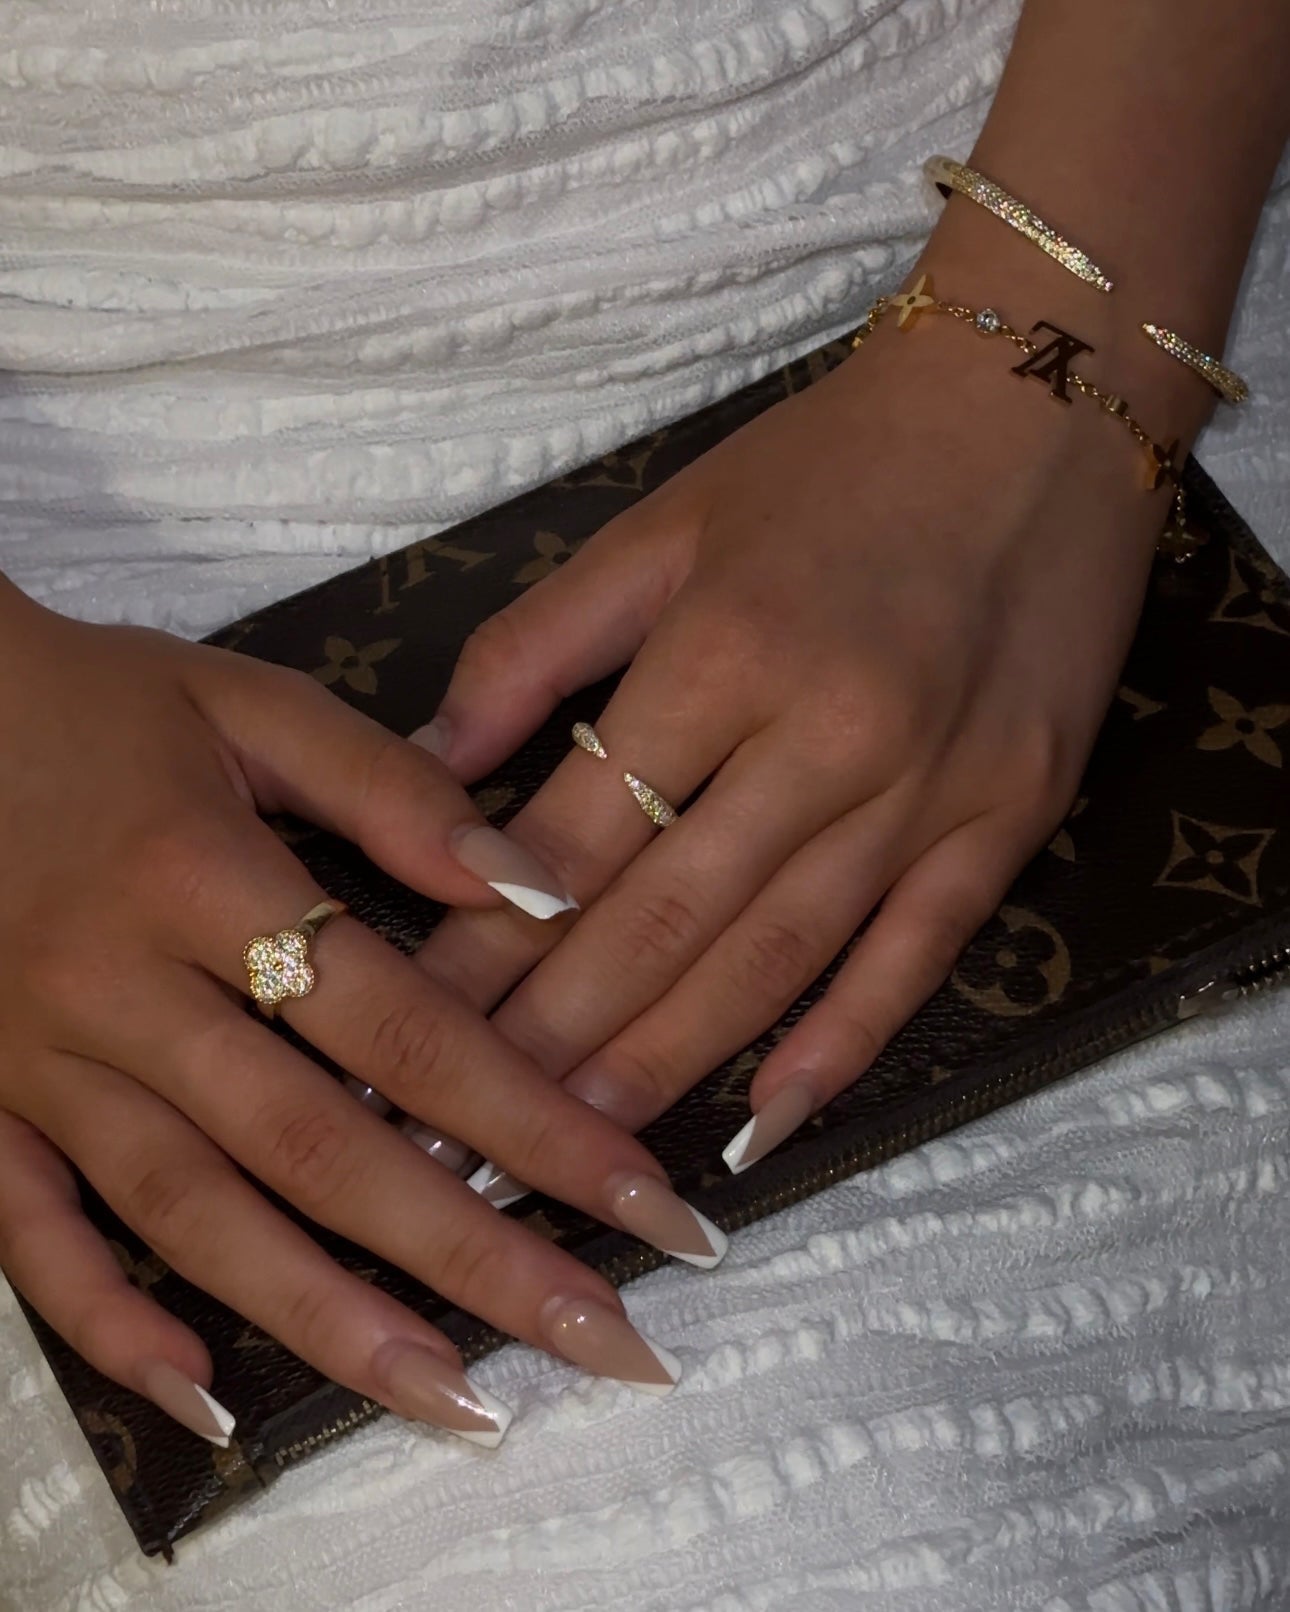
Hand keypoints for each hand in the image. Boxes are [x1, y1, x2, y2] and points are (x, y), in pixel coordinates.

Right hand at [0, 590, 726, 1446]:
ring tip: (454, 1402)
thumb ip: (395, 791)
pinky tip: (202, 1400)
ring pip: (194, 1215)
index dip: (533, 1121)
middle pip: (319, 1148)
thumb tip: (540, 890)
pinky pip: (30, 1236)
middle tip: (599, 1341)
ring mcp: (42, 1062)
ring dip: (328, 1320)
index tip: (645, 1202)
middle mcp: (125, 989)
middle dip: (471, 1256)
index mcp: (206, 881)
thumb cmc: (98, 703)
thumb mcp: (251, 705)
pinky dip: (108, 1324)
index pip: (405, 1027)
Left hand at [416, 246, 1202, 1181]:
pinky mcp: (1004, 821)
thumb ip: (535, 648)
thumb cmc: (831, 466)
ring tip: (578, 1149)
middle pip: (664, 920)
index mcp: (722, 649)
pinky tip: (765, 1126)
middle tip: (465, 1130)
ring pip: (775, 960)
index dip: (485, 942)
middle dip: (552, 1038)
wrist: (1034, 412)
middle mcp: (824, 735)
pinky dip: (840, 1048)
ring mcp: (926, 790)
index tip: (411, 1022)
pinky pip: (914, 958)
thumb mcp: (662, 525)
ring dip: (669, 1064)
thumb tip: (428, 769)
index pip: (576, 835)